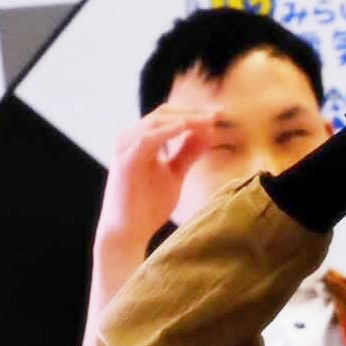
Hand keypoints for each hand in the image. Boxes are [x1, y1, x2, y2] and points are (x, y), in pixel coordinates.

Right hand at [96, 107, 219, 253]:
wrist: (128, 232)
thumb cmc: (148, 206)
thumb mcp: (174, 175)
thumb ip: (187, 154)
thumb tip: (207, 134)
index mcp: (142, 139)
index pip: (169, 116)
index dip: (195, 113)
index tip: (219, 115)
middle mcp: (131, 138)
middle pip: (164, 113)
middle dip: (193, 112)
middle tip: (217, 114)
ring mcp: (126, 147)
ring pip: (156, 121)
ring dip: (184, 119)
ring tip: (208, 122)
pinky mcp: (125, 160)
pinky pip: (147, 139)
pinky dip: (167, 131)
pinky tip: (186, 128)